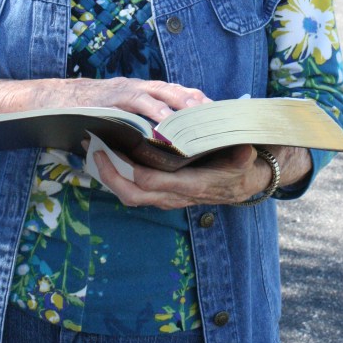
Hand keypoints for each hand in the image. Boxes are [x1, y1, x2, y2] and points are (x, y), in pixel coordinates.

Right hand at [36, 76, 211, 125]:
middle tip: (218, 117)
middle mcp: (139, 87)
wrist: (56, 100)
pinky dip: (152, 112)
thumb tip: (164, 141)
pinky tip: (166, 124)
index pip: (178, 93)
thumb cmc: (91, 111)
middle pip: (176, 91)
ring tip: (200, 120)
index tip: (219, 113)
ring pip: (160, 93)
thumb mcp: (121, 114)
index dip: (198, 102)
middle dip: (198, 102)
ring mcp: (126, 91)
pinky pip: (136, 103)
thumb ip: (140, 122)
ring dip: (181, 106)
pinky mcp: (113, 99)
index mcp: (144, 91)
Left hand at [90, 143, 312, 209]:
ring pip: (131, 196)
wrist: (249, 180)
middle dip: (108, 174)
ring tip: (96, 151)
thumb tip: (246, 149)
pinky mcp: (166, 194)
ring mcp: (169, 197)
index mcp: (191, 185)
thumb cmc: (243, 164)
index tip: (112, 145)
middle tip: (94, 149)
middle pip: (132, 194)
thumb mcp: (246, 157)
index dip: (127, 167)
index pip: (150, 182)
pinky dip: (120, 178)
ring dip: (110, 176)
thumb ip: (242, 154)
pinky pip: (137, 192)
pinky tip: (112, 158)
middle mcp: (175, 196)